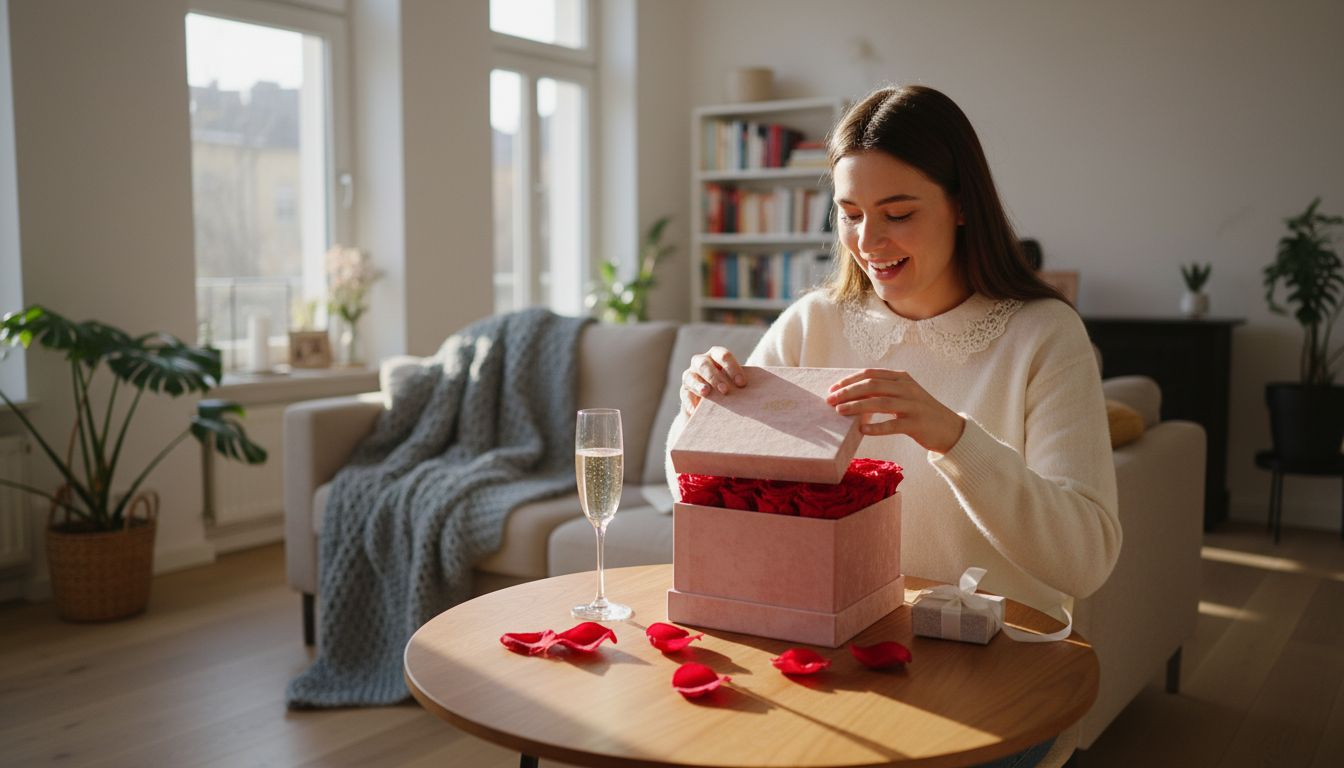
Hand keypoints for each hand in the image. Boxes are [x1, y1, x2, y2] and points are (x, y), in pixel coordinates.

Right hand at [680, 346, 746, 416]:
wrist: (712, 401)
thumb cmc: (731, 387)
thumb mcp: (736, 382)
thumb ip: (743, 382)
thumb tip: (764, 390)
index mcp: (716, 356)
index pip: (723, 355)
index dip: (732, 368)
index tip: (742, 384)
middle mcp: (701, 362)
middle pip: (705, 364)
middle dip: (715, 376)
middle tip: (725, 390)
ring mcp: (690, 375)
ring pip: (690, 376)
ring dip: (699, 385)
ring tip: (707, 393)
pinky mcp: (684, 390)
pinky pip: (685, 394)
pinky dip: (690, 402)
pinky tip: (695, 410)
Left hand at [826, 368, 965, 453]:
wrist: (949, 429)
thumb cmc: (919, 412)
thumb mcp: (903, 395)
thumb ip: (882, 392)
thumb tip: (851, 395)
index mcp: (902, 378)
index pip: (871, 374)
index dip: (849, 380)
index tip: (832, 388)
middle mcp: (907, 388)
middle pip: (872, 386)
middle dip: (848, 392)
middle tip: (830, 400)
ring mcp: (913, 406)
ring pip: (880, 403)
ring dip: (857, 407)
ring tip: (840, 412)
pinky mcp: (917, 424)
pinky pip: (893, 425)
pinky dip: (876, 427)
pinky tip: (862, 430)